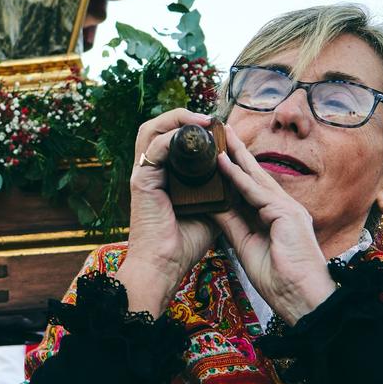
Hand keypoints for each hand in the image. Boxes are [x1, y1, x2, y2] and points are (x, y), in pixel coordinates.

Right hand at [113, 109, 219, 313]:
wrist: (164, 267)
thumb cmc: (183, 245)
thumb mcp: (209, 211)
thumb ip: (218, 192)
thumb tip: (241, 180)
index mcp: (163, 175)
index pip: (172, 139)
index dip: (192, 127)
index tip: (218, 126)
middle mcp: (150, 171)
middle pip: (158, 127)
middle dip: (183, 116)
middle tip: (209, 119)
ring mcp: (143, 174)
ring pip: (151, 129)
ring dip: (178, 120)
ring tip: (203, 121)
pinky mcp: (141, 181)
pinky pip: (154, 148)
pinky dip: (173, 138)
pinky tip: (193, 138)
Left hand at [212, 132, 335, 322]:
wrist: (301, 300)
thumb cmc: (279, 280)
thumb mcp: (246, 246)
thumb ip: (232, 223)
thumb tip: (212, 205)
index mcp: (277, 216)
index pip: (251, 187)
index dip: (234, 170)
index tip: (217, 155)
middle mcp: (285, 207)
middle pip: (255, 175)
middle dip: (237, 153)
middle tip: (220, 132)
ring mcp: (288, 209)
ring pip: (256, 177)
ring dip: (236, 156)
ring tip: (219, 137)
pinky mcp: (287, 214)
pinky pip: (257, 192)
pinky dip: (238, 177)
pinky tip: (223, 163)